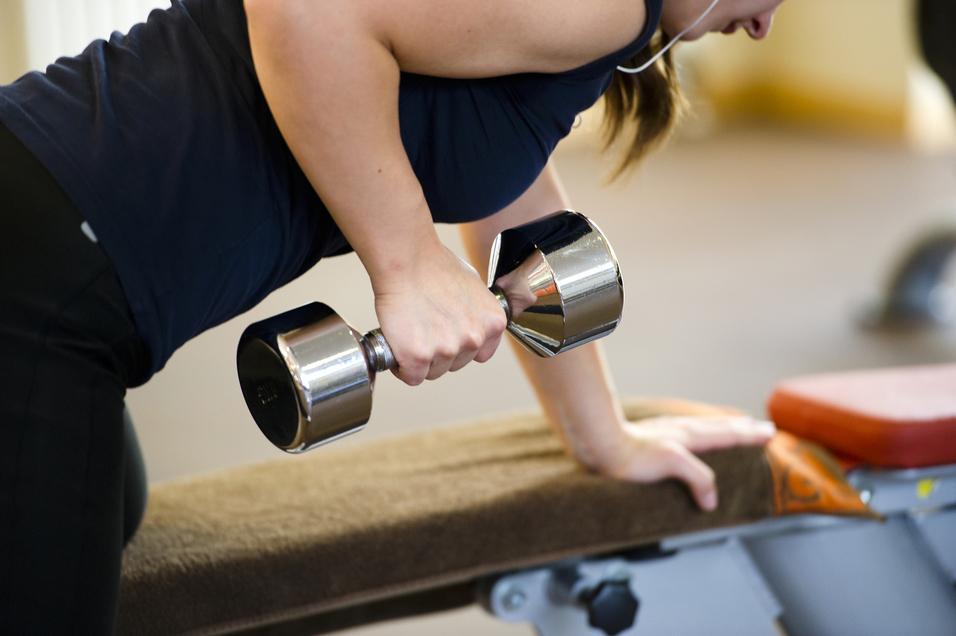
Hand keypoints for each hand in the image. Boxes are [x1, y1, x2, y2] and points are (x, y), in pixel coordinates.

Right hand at [373, 240, 507, 385]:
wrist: (407, 260)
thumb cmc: (434, 265)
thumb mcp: (473, 287)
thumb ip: (477, 313)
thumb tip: (469, 323)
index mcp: (493, 323)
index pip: (480, 354)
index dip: (460, 346)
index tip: (447, 336)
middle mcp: (474, 339)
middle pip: (455, 365)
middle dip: (439, 352)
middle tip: (423, 328)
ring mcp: (447, 350)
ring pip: (432, 372)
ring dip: (420, 359)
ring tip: (411, 331)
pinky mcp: (419, 357)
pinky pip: (411, 377)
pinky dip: (402, 366)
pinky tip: (399, 345)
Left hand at [591, 415, 775, 510]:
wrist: (600, 446)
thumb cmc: (631, 456)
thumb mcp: (672, 464)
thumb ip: (698, 478)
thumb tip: (712, 501)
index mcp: (688, 436)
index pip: (726, 434)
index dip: (748, 435)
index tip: (769, 433)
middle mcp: (679, 430)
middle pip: (717, 426)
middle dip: (741, 427)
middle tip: (761, 427)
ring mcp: (664, 432)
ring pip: (701, 426)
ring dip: (721, 427)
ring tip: (732, 427)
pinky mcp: (650, 438)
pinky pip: (684, 431)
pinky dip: (698, 431)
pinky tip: (689, 435)